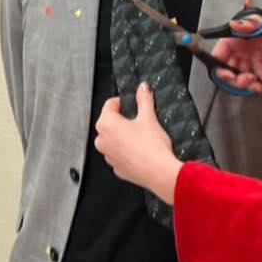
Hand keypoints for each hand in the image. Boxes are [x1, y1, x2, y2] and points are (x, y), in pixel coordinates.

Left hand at [94, 83, 181, 201]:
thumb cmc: (152, 148)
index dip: (122, 101)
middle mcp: (102, 140)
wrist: (159, 172)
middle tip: (139, 120)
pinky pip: (119, 154)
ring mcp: (108, 156)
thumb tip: (142, 89)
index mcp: (106, 124)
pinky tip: (140, 149)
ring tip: (141, 136)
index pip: (109, 104)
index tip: (131, 102)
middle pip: (110, 122)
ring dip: (124, 136)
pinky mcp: (117, 168)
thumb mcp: (148, 117)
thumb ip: (144, 99)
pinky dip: (127, 150)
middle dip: (123, 119)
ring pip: (113, 139)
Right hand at [208, 0, 261, 93]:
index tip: (228, 76)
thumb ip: (248, 24)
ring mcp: (251, 51)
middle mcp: (240, 44)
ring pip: (242, 71)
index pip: (219, 53)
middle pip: (229, 66)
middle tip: (247, 81)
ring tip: (258, 86)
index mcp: (235, 35)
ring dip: (248, 81)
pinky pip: (258, 71)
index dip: (219, 67)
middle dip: (235, 78)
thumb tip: (233, 25)